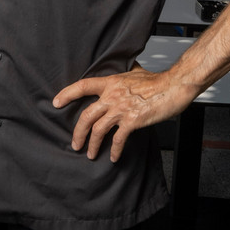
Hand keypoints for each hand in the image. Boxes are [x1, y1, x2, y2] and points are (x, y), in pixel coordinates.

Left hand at [52, 65, 195, 161]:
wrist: (173, 87)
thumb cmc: (157, 81)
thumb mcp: (134, 72)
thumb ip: (123, 75)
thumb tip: (122, 73)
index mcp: (111, 82)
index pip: (83, 86)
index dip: (67, 94)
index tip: (56, 102)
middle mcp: (112, 96)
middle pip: (86, 116)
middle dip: (78, 133)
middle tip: (75, 144)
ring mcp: (121, 109)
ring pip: (98, 130)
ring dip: (92, 145)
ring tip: (91, 154)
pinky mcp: (132, 121)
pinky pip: (118, 139)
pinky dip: (114, 150)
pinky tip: (114, 157)